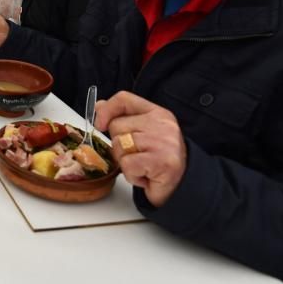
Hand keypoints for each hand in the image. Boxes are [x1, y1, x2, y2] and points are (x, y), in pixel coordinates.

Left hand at [94, 91, 186, 206]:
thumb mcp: (142, 132)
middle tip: (136, 154)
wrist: (183, 184)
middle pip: (116, 126)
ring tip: (141, 165)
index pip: (124, 99)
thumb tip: (100, 106)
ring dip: (124, 161)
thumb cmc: (159, 158)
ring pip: (119, 146)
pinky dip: (131, 175)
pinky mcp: (160, 162)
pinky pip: (127, 164)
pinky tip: (145, 175)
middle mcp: (162, 124)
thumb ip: (122, 117)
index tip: (100, 124)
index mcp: (157, 113)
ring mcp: (162, 142)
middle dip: (119, 144)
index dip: (106, 110)